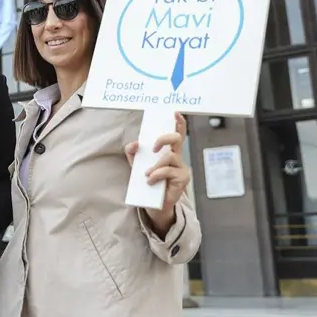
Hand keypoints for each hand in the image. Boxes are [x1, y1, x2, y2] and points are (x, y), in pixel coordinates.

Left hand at [124, 112, 190, 233]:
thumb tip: (134, 144)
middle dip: (163, 139)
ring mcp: (182, 167)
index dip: (178, 123)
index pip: (176, 134)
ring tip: (147, 175)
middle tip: (153, 148)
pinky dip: (156, 174)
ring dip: (155, 165)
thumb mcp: (136, 165)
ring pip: (169, 156)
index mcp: (168, 152)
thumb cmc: (148, 181)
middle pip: (177, 139)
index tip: (175, 113)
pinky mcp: (183, 178)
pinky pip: (168, 170)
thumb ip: (133, 153)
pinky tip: (150, 181)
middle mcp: (177, 157)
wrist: (153, 203)